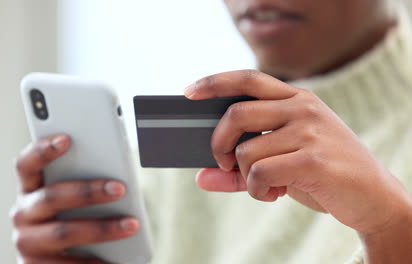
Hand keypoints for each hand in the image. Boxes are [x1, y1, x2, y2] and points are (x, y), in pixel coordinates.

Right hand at [11, 135, 138, 263]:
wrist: (56, 261)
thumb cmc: (71, 218)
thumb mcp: (74, 199)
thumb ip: (84, 181)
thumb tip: (116, 177)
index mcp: (30, 189)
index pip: (27, 165)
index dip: (43, 150)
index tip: (67, 139)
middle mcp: (22, 214)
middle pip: (51, 197)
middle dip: (88, 192)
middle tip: (120, 188)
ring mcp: (27, 242)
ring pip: (63, 232)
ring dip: (101, 228)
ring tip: (131, 225)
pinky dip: (95, 262)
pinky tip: (117, 259)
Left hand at [186, 70, 411, 235]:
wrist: (372, 195)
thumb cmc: (320, 172)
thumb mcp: (281, 162)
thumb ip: (239, 168)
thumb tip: (201, 177)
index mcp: (295, 99)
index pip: (248, 78)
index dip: (215, 82)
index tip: (189, 90)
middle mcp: (302, 108)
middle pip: (237, 112)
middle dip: (217, 142)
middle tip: (222, 161)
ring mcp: (310, 131)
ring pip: (246, 150)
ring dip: (245, 176)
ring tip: (263, 185)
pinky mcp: (313, 159)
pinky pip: (261, 173)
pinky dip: (257, 190)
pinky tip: (273, 193)